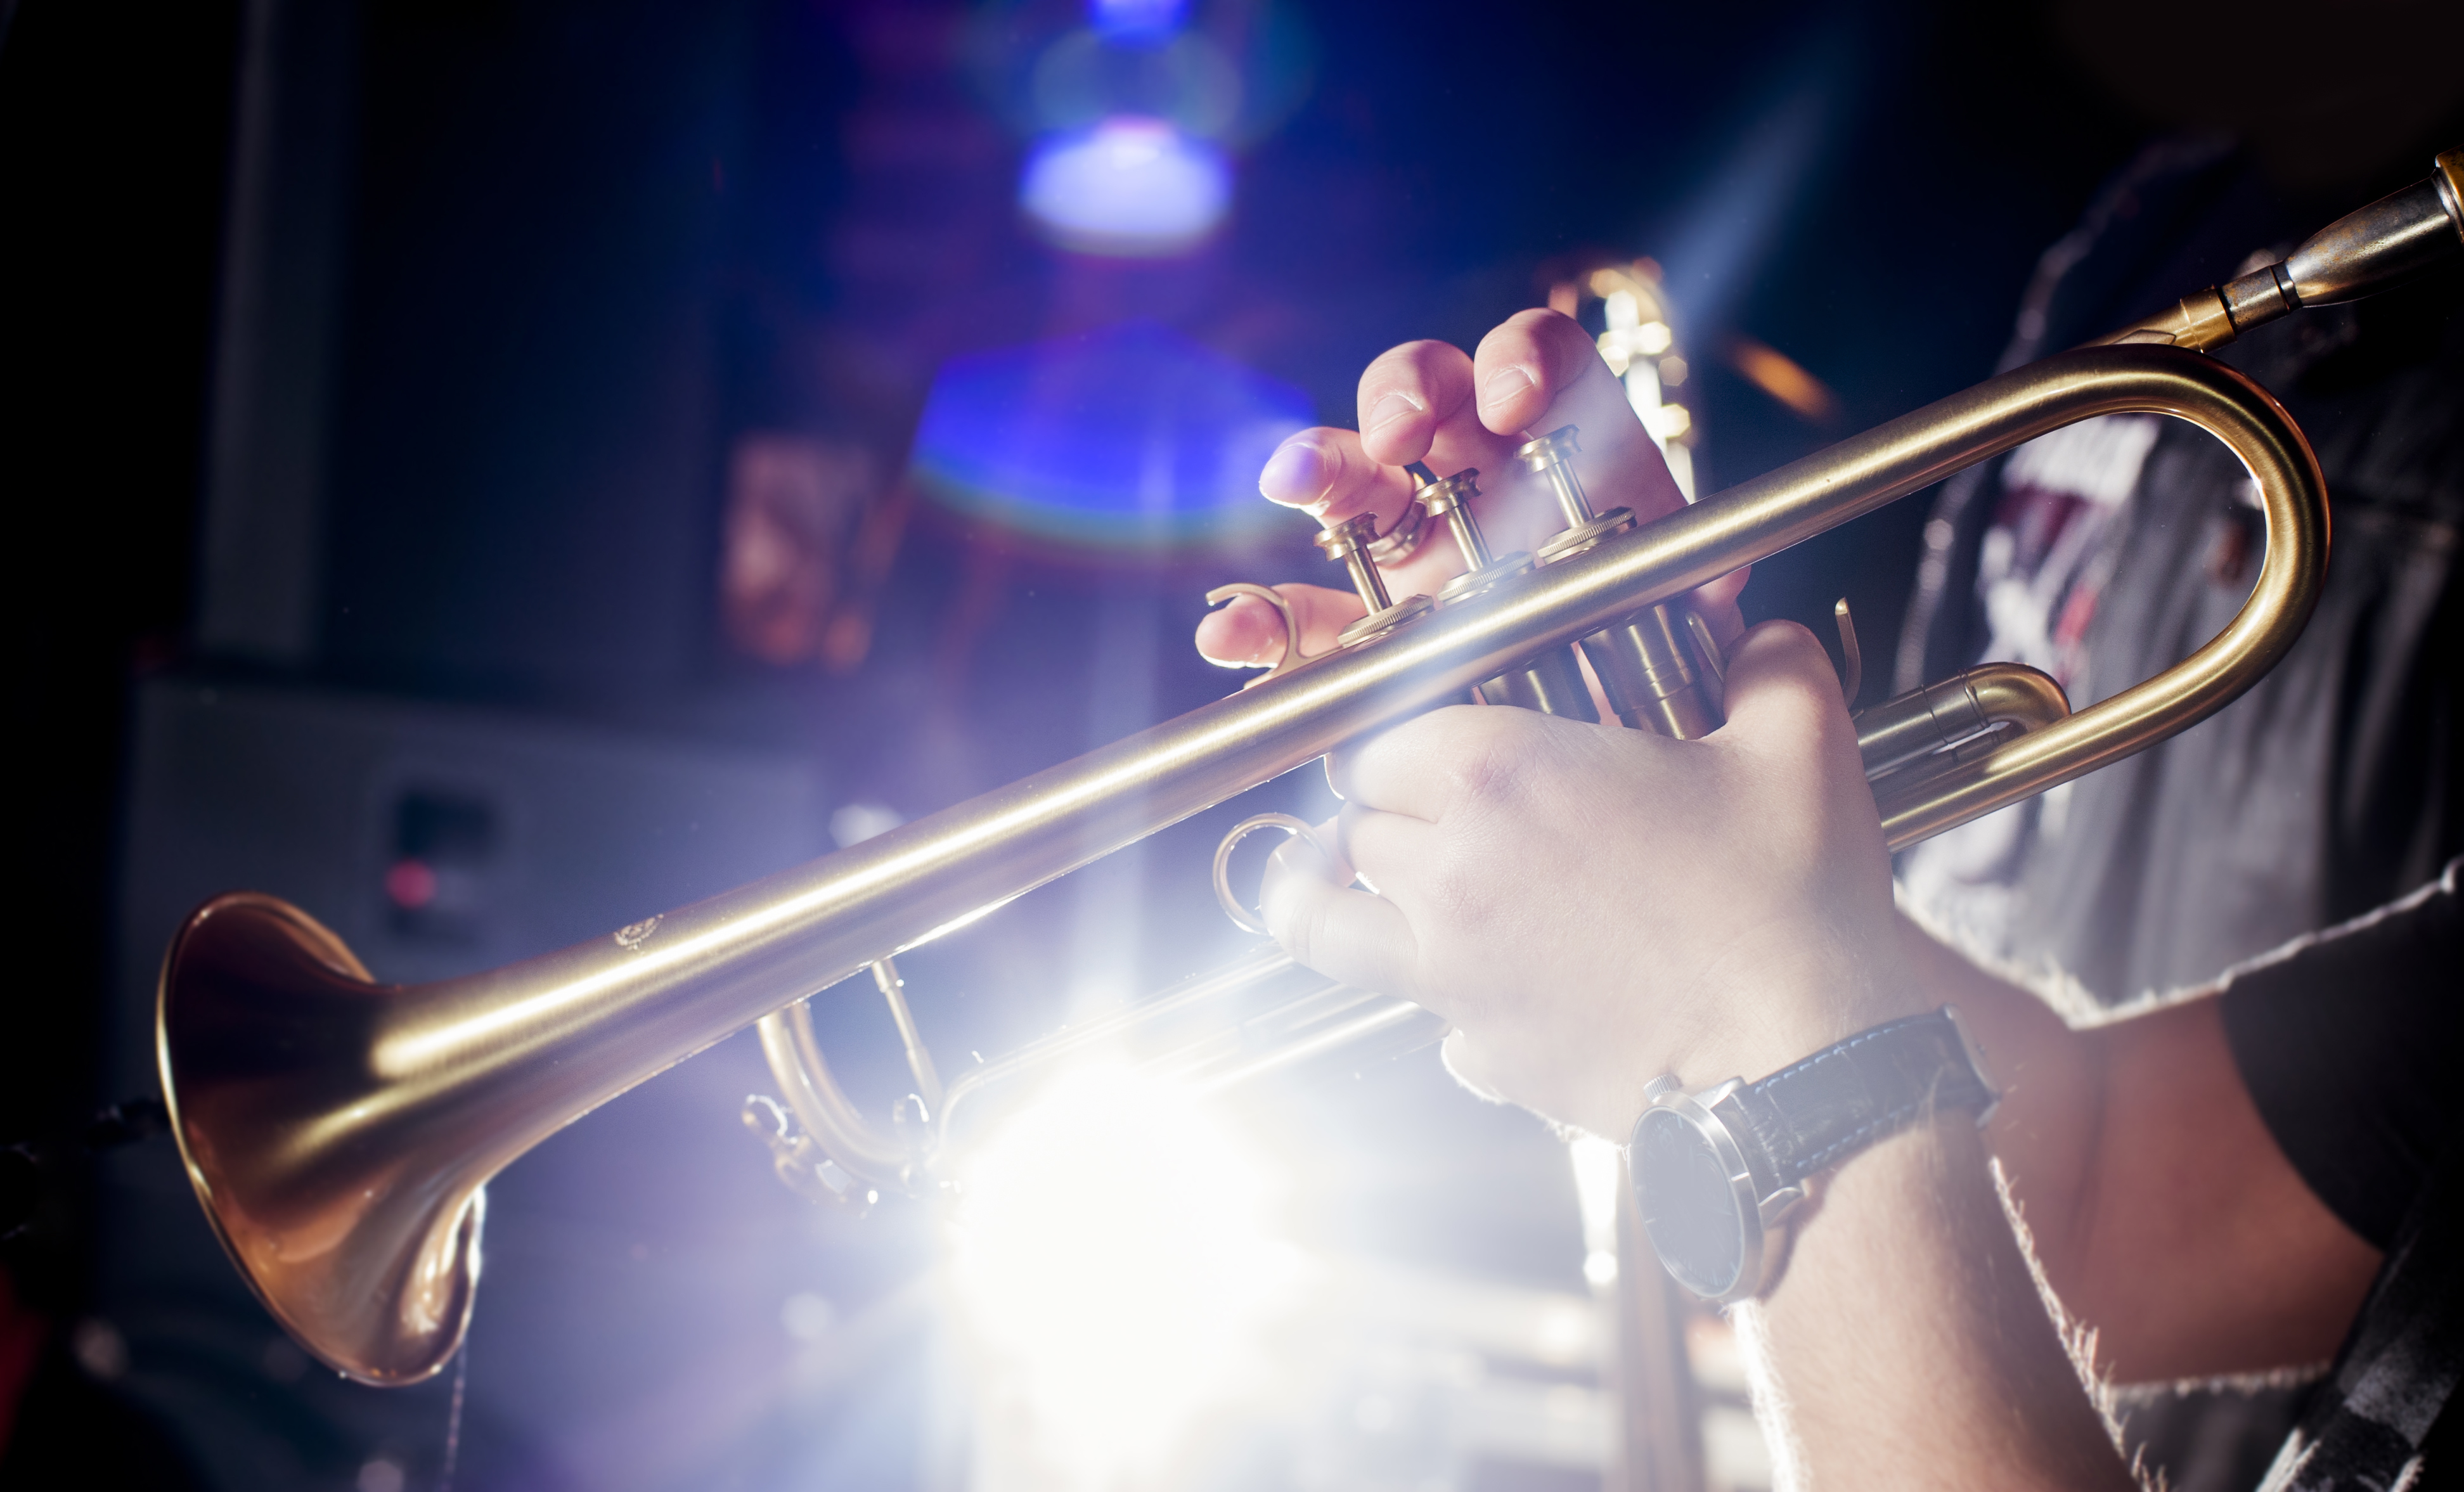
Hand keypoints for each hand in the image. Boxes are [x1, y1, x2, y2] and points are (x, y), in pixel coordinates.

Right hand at [1194, 309, 1747, 669]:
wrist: (1614, 746)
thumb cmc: (1654, 660)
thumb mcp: (1688, 613)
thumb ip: (1692, 587)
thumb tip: (1717, 589)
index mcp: (1565, 449)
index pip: (1539, 357)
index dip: (1519, 359)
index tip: (1513, 404)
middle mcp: (1478, 477)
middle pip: (1424, 387)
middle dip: (1403, 392)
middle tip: (1398, 434)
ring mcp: (1408, 545)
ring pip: (1348, 474)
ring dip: (1315, 465)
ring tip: (1295, 482)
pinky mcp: (1359, 626)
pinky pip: (1297, 609)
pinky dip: (1259, 618)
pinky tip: (1236, 635)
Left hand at [1259, 621, 1919, 1139]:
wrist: (1805, 1063)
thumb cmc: (1794, 902)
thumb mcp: (1798, 745)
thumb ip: (1768, 667)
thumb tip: (1765, 637)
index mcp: (1499, 774)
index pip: (1379, 738)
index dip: (1398, 741)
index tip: (1419, 751)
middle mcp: (1451, 871)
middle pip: (1353, 825)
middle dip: (1378, 815)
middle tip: (1410, 817)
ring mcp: (1454, 972)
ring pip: (1329, 927)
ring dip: (1337, 901)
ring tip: (1340, 891)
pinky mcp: (1484, 1056)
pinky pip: (1426, 1022)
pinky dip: (1444, 1006)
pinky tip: (1489, 993)